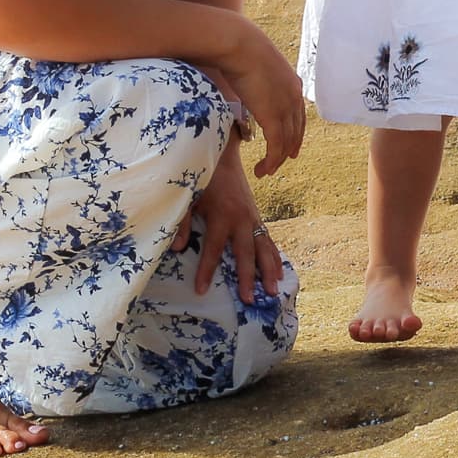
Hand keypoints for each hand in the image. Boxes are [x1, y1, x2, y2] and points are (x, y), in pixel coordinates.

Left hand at [188, 140, 284, 295]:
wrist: (224, 157)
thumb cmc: (203, 179)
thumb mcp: (188, 197)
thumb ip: (182, 223)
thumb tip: (178, 249)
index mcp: (221, 215)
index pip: (213, 249)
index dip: (206, 270)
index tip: (201, 290)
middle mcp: (241, 220)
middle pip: (245, 253)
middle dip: (247, 277)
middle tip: (248, 300)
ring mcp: (253, 219)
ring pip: (263, 249)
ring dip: (269, 271)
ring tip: (273, 291)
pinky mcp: (258, 218)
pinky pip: (268, 241)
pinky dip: (274, 257)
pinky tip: (279, 274)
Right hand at [206, 14, 306, 175]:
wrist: (239, 44)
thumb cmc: (238, 49)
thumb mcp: (252, 65)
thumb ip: (252, 78)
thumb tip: (238, 79)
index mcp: (292, 83)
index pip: (298, 114)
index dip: (295, 132)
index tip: (291, 145)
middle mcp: (294, 96)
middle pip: (296, 131)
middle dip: (289, 149)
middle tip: (280, 163)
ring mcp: (286, 107)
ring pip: (286, 142)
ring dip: (276, 160)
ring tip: (265, 172)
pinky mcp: (274, 117)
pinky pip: (276, 147)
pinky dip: (271, 161)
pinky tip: (263, 170)